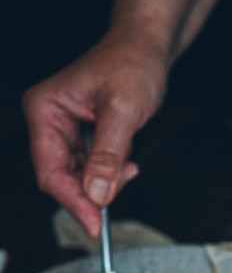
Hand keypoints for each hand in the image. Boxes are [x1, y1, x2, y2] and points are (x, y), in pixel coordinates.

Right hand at [22, 31, 168, 236]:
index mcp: (45, 109)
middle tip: (117, 197)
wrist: (147, 48)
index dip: (72, 201)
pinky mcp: (82, 138)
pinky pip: (92, 170)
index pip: (49, 169)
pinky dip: (111, 173)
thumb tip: (97, 195)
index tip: (94, 224)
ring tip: (129, 164)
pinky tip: (127, 161)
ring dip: (106, 182)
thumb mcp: (122, 111)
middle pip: (61, 178)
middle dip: (92, 191)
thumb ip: (108, 155)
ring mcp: (64, 130)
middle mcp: (48, 121)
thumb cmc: (132, 65)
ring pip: (79, 178)